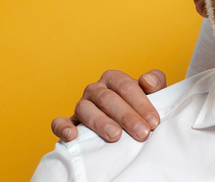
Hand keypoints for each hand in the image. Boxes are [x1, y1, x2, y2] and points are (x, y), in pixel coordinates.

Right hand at [50, 69, 166, 142]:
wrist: (124, 124)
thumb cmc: (139, 107)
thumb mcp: (152, 93)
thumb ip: (155, 82)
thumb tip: (148, 81)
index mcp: (113, 78)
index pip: (126, 86)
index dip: (141, 103)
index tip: (154, 121)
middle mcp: (95, 89)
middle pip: (108, 99)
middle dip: (126, 116)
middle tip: (142, 133)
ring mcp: (81, 105)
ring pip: (85, 109)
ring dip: (100, 122)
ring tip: (115, 136)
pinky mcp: (70, 122)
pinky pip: (59, 122)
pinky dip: (63, 128)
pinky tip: (73, 136)